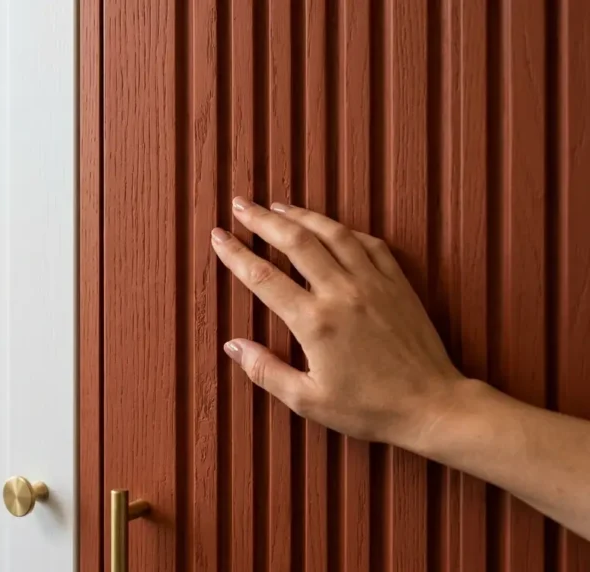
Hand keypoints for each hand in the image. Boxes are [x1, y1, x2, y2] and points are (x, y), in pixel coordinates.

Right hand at [212, 198, 468, 445]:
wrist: (432, 405)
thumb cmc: (369, 409)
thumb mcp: (307, 400)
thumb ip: (266, 371)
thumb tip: (232, 346)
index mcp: (314, 322)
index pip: (263, 277)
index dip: (236, 253)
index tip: (218, 236)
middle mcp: (341, 293)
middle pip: (294, 241)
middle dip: (262, 219)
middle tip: (240, 204)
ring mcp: (372, 283)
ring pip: (331, 233)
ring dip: (301, 215)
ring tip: (278, 206)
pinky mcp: (397, 283)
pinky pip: (367, 243)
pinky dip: (343, 229)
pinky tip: (330, 227)